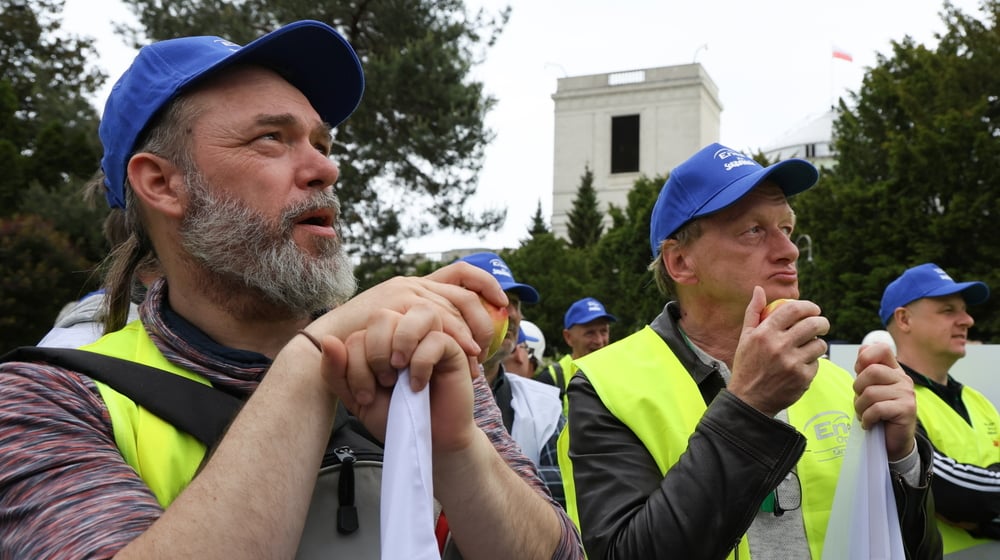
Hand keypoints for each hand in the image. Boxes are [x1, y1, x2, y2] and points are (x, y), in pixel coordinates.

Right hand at [309, 262, 507, 368]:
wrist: (324, 346)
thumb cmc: (359, 346)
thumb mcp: (392, 330)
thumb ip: (416, 325)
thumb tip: (447, 331)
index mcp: (414, 286)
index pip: (460, 272)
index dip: (486, 284)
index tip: (503, 301)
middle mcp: (412, 283)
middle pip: (463, 292)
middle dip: (483, 317)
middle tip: (488, 344)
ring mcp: (404, 292)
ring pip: (453, 307)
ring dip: (470, 331)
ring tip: (476, 356)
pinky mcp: (398, 305)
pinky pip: (438, 318)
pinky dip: (455, 336)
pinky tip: (462, 354)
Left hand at [318, 314, 477, 451]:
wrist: (427, 442)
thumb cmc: (395, 418)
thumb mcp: (357, 398)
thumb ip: (337, 371)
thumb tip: (328, 340)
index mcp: (379, 342)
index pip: (358, 334)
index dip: (355, 365)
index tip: (365, 397)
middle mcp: (404, 334)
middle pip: (383, 316)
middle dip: (376, 352)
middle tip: (384, 382)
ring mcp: (430, 338)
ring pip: (415, 313)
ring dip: (400, 342)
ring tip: (399, 370)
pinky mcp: (453, 350)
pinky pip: (436, 338)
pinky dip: (422, 362)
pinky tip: (419, 385)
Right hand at [728, 286, 829, 415]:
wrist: (749, 400)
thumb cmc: (746, 366)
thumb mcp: (745, 338)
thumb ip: (754, 312)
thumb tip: (759, 290)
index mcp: (764, 333)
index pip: (794, 309)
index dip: (809, 306)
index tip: (814, 309)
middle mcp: (779, 346)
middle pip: (813, 324)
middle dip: (822, 322)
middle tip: (821, 324)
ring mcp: (792, 363)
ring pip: (819, 344)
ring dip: (818, 343)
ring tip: (811, 346)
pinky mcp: (802, 378)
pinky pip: (817, 363)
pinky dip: (812, 363)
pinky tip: (802, 365)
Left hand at [854, 343, 915, 460]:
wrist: (892, 440)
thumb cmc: (879, 413)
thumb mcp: (870, 388)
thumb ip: (866, 370)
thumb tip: (862, 348)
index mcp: (893, 371)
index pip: (882, 349)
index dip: (865, 357)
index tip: (858, 372)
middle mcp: (903, 379)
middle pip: (871, 371)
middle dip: (858, 388)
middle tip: (861, 401)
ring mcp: (907, 393)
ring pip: (871, 392)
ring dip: (860, 407)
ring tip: (865, 414)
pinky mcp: (907, 409)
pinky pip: (877, 409)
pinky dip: (867, 418)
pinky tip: (869, 423)